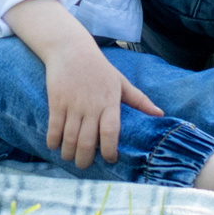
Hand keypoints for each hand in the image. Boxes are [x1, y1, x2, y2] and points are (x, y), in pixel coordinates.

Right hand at [41, 35, 162, 169]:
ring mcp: (73, 105)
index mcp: (110, 102)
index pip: (111, 132)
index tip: (110, 159)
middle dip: (85, 159)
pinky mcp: (56, 102)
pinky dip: (53, 141)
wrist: (70, 49)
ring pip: (70, 138)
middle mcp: (91, 106)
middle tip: (84, 165)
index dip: (110, 150)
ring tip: (70, 157)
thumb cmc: (99, 67)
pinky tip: (54, 145)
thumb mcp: (121, 81)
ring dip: (69, 153)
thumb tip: (160, 114)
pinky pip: (54, 127)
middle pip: (87, 141)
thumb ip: (139, 100)